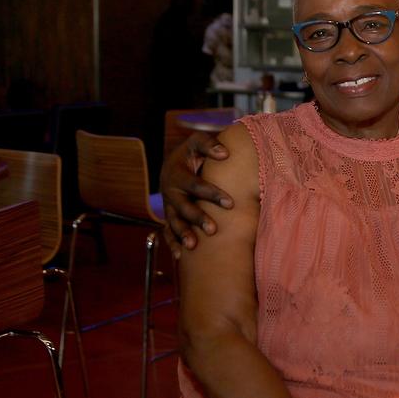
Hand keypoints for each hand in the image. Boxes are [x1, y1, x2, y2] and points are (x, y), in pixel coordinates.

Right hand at [160, 132, 232, 256]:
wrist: (174, 162)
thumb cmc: (192, 152)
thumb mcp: (197, 143)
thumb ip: (209, 145)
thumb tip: (225, 153)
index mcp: (176, 173)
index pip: (195, 185)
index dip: (212, 194)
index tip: (231, 203)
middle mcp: (170, 192)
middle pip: (182, 207)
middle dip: (197, 218)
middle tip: (213, 230)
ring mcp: (168, 206)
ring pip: (173, 222)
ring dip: (182, 234)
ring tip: (193, 246)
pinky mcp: (169, 216)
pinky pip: (167, 232)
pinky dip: (172, 243)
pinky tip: (179, 256)